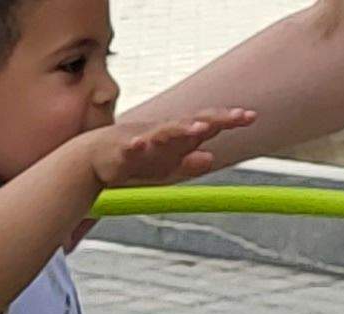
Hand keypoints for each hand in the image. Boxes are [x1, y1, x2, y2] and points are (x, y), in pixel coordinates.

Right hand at [85, 109, 254, 187]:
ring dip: (181, 129)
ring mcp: (142, 139)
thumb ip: (188, 162)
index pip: (205, 124)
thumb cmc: (131, 161)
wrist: (92, 159)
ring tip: (198, 129)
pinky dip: (134, 145)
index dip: (228, 119)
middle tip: (238, 116)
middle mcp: (162, 133)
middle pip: (192, 122)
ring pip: (165, 132)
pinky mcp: (120, 150)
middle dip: (215, 119)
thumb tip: (210, 159)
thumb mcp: (164, 166)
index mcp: (175, 138)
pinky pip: (129, 147)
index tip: (251, 116)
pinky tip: (139, 145)